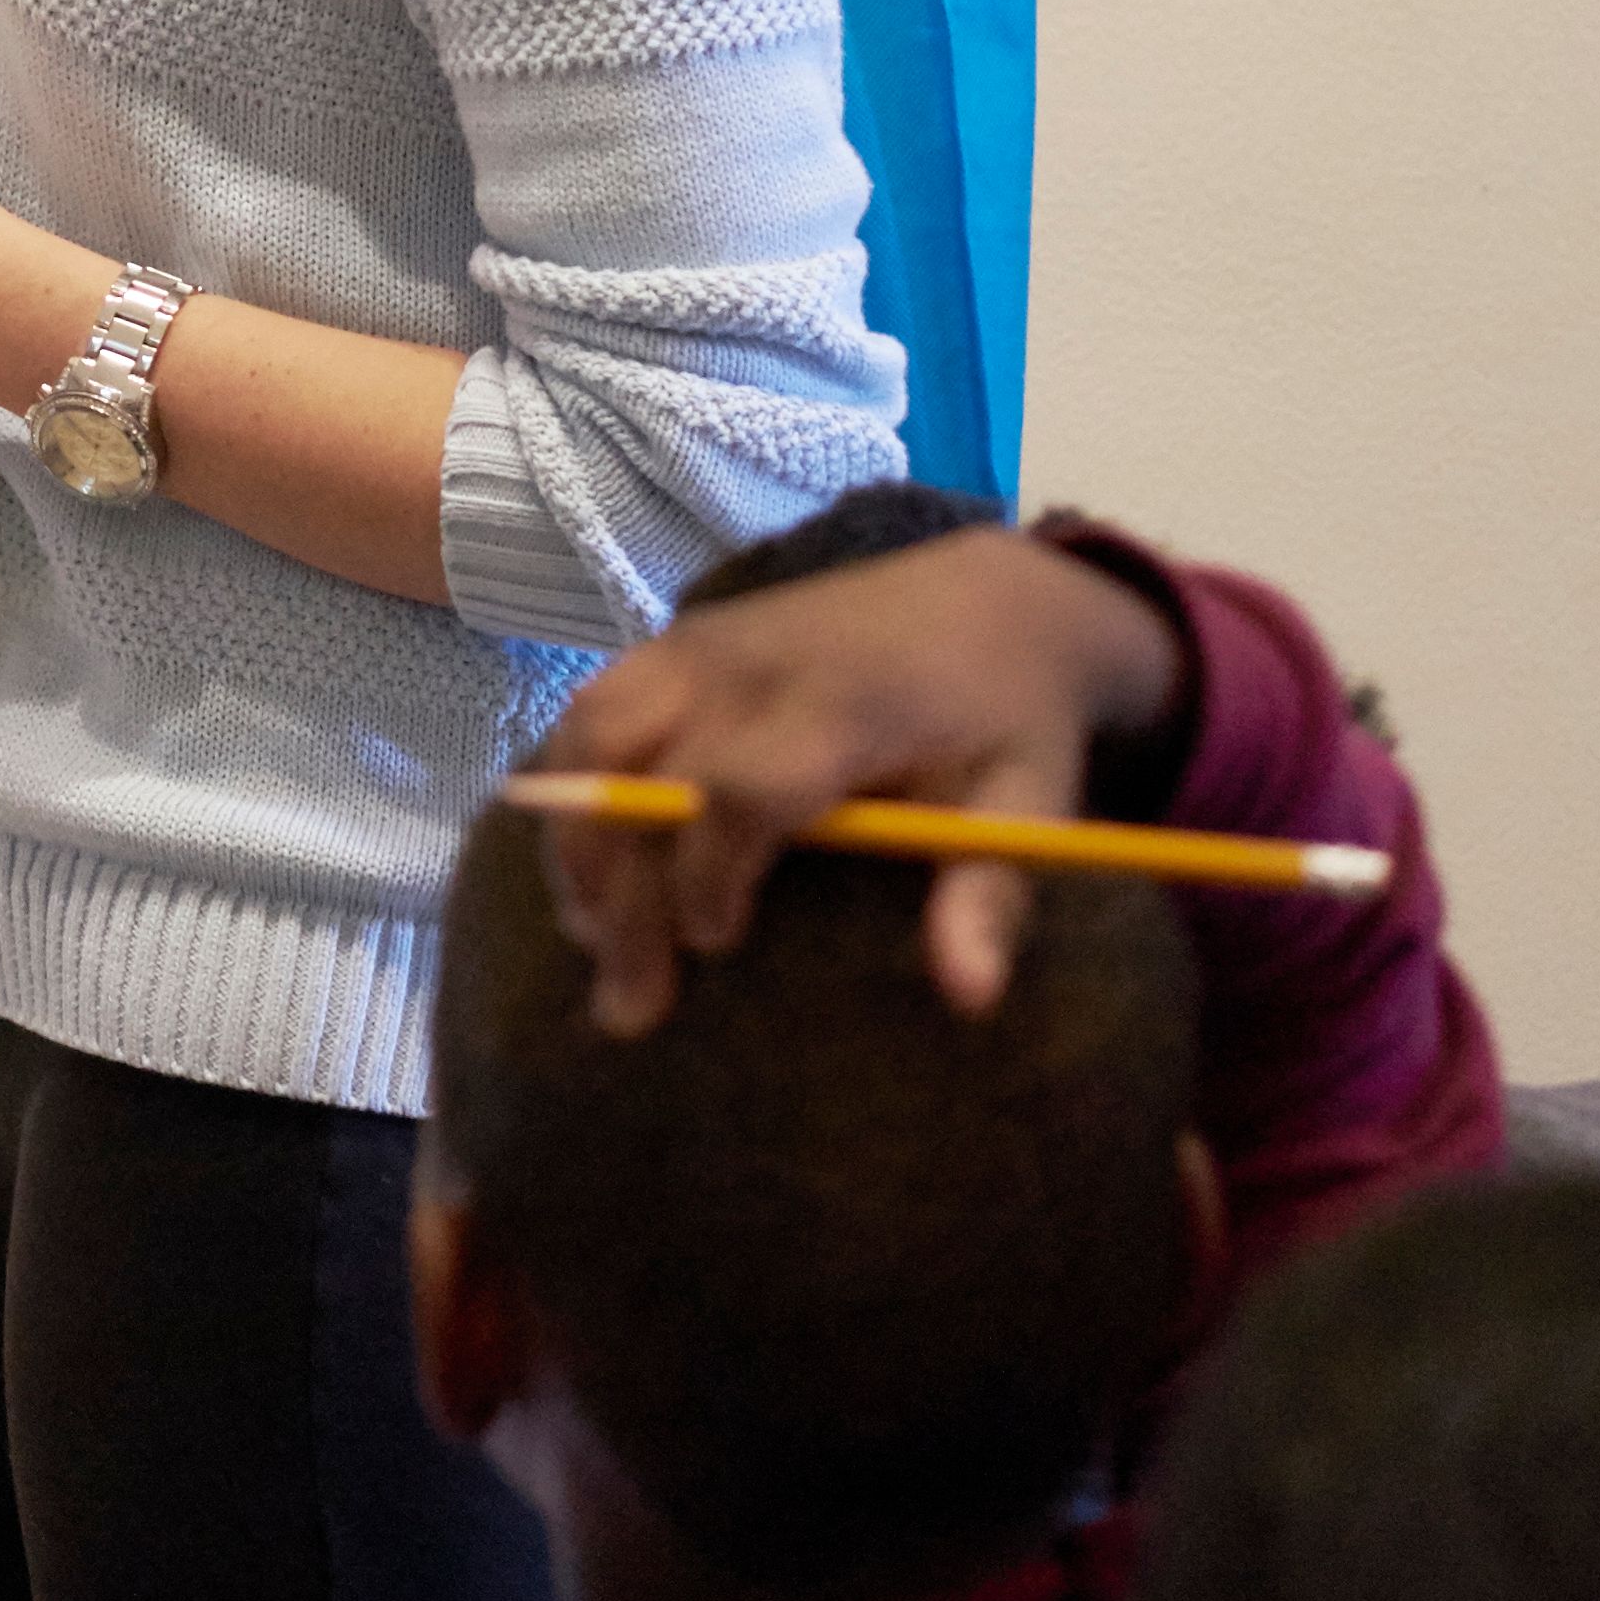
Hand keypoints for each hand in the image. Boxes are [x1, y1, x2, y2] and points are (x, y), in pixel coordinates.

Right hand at [528, 522, 1193, 1029]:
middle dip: (615, 890)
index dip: (707, 875)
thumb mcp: (1028, 804)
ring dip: (574, 840)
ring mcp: (698, 642)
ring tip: (590, 937)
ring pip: (589, 733)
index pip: (738, 788)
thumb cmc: (1008, 716)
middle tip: (627, 1002)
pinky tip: (592, 869)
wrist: (987, 598)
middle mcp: (747, 663)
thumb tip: (970, 999)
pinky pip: (589, 710)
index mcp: (839, 704)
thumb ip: (988, 894)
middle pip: (634, 769)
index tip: (717, 948)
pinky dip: (571, 789)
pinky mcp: (675, 641)